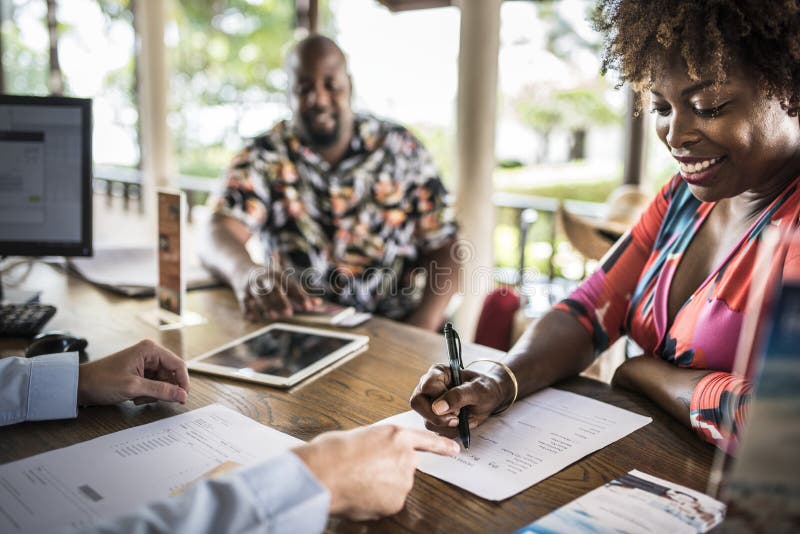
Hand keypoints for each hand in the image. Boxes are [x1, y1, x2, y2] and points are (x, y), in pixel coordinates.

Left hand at [77, 339, 189, 406]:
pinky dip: (148, 394)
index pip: (178, 365)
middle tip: (149, 398)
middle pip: (171, 375)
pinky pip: (154, 386)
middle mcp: (150, 354)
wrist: (79, 386)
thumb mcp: (134, 387)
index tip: (183, 399)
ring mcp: (145, 364)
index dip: (183, 382)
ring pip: (163, 382)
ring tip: (137, 397)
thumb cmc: (101, 381)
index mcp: (150, 350)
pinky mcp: (140, 373)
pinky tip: (135, 397)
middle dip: (163, 390)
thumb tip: (183, 395)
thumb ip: (161, 391)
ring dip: (154, 394)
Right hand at [233, 263, 321, 321]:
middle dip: (281, 300)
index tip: (309, 308)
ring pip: (258, 295)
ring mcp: (251, 286)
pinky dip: (249, 310)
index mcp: (277, 275)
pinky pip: (244, 302)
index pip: (291, 285)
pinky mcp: (241, 293)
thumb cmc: (269, 279)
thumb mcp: (283, 281)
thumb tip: (318, 304)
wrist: (241, 269)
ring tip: (273, 316)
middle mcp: (264, 278)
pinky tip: (254, 319)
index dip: (300, 296)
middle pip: (273, 288)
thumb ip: (299, 293)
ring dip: (265, 306)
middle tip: (289, 314)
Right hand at [292, 425, 458, 519]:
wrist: (322, 473)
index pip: (427, 440)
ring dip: (381, 485)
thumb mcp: (360, 436)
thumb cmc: (332, 451)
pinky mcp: (396, 502)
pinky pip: (388, 502)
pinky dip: (376, 501)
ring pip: (396, 485)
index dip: (442, 445)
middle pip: (406, 466)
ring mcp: (403, 481)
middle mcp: (406, 457)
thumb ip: (378, 445)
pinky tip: (359, 494)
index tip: (455, 449)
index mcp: (396, 435)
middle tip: (364, 469)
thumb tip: (377, 458)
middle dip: (390, 469)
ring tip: (356, 480)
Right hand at [409, 363, 510, 436]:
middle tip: (457, 419)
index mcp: (438, 373)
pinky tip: (462, 424)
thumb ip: (458, 396)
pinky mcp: (433, 417)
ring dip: (448, 426)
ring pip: (427, 421)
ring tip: (465, 419)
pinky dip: (450, 431)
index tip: (458, 408)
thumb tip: (437, 408)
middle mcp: (428, 387)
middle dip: (438, 417)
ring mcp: (429, 403)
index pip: (427, 387)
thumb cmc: (485, 388)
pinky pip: (435, 430)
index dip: (440, 399)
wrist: (490, 397)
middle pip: (418, 404)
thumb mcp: (478, 390)